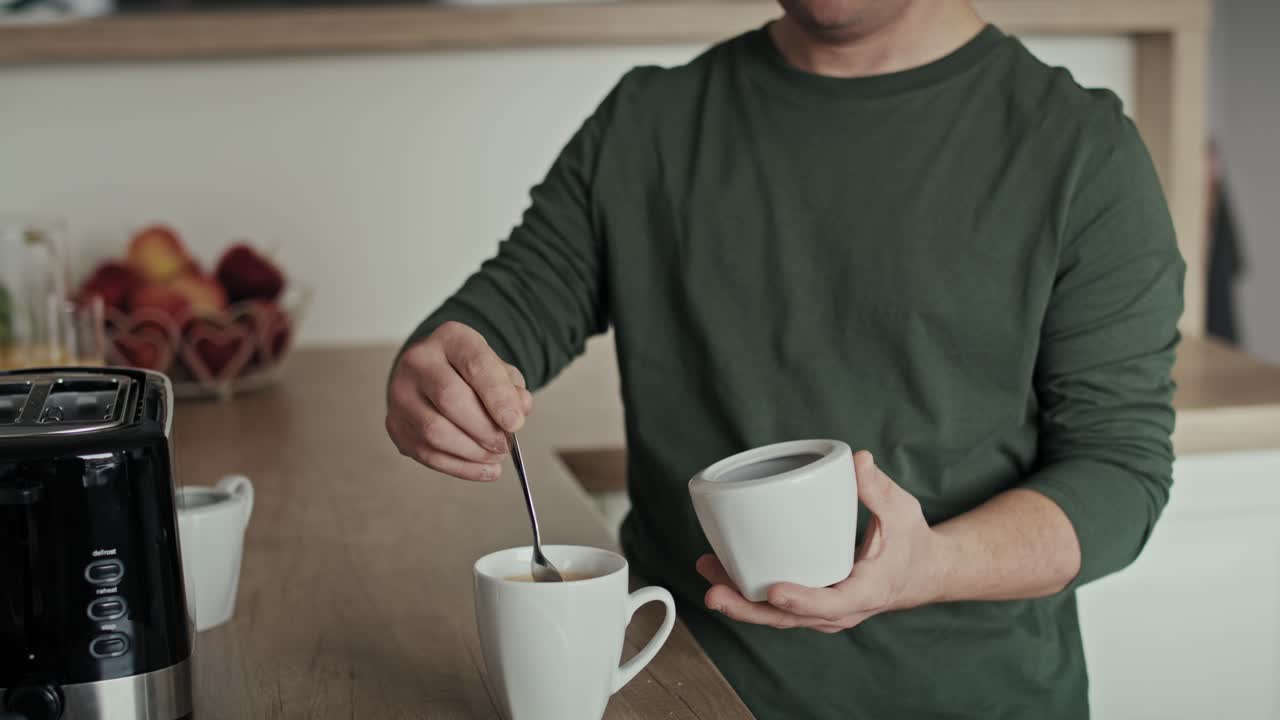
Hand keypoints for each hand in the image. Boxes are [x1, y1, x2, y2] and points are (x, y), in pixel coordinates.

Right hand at [386, 321, 533, 480]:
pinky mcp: (395, 424)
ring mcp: (400, 393)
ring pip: (435, 431)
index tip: (515, 423)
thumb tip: (518, 410)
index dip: (497, 397)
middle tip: (505, 443)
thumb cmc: (469, 372)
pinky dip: (461, 468)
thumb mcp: (498, 368)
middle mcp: (418, 361)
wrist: (433, 372)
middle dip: (484, 428)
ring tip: (495, 455)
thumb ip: (512, 388)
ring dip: (473, 452)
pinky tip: (484, 468)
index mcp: (450, 339)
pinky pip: (428, 454)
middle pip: (450, 398)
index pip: (475, 365)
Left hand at [697, 451, 949, 632]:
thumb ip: (878, 488)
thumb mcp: (902, 512)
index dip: (802, 600)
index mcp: (866, 591)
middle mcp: (840, 610)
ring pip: (777, 615)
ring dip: (739, 599)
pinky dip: (748, 592)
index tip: (774, 591)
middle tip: (715, 592)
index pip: (831, 604)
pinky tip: (720, 569)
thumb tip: (857, 460)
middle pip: (789, 618)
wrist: (921, 573)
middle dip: (748, 609)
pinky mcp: (811, 603)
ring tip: (706, 571)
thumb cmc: (911, 542)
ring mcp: (823, 612)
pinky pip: (777, 605)